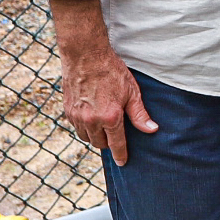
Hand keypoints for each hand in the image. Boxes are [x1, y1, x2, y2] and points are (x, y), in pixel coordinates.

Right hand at [50, 0, 157, 166]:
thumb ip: (140, 114)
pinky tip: (93, 119)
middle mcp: (91, 120)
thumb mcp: (132, 92)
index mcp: (110, 117)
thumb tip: (151, 130)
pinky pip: (77, 128)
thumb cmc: (112, 71)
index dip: (121, 155)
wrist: (85, 56)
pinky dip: (85, 127)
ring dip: (96, 136)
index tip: (123, 163)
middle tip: (116, 136)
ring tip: (105, 128)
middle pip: (100, 144)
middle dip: (109, 143)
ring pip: (87, 137)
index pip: (116, 144)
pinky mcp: (68, 110)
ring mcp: (77, 116)